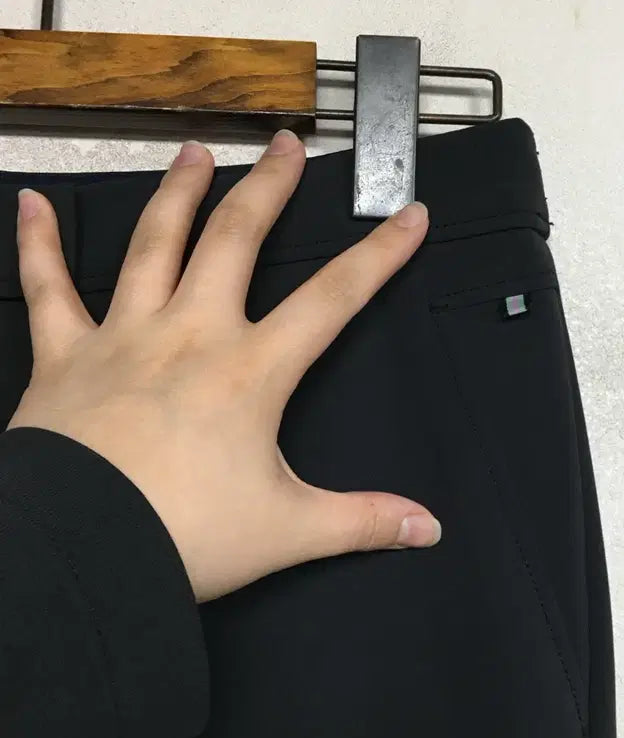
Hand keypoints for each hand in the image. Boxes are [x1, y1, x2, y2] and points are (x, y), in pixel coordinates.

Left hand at [8, 130, 439, 601]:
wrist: (78, 552)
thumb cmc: (184, 536)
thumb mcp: (288, 531)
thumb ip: (363, 522)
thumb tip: (430, 530)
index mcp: (250, 371)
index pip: (332, 298)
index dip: (378, 256)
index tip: (410, 214)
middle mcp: (190, 335)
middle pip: (235, 241)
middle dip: (268, 189)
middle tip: (286, 145)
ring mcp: (123, 338)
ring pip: (153, 245)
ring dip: (177, 193)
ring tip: (195, 153)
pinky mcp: (65, 357)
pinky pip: (49, 289)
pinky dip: (38, 244)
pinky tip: (31, 204)